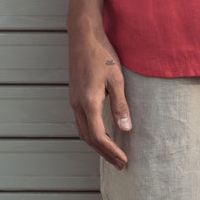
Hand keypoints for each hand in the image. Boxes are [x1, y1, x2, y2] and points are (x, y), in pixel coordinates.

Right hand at [68, 19, 131, 168]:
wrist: (83, 35)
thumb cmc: (102, 54)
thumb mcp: (117, 79)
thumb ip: (120, 105)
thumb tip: (126, 129)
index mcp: (88, 102)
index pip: (99, 136)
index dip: (111, 151)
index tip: (124, 161)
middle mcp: (77, 104)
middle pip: (89, 138)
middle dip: (105, 153)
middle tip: (120, 164)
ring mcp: (73, 100)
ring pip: (83, 131)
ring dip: (97, 145)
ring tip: (112, 153)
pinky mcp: (74, 95)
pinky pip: (81, 122)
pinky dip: (92, 133)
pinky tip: (103, 133)